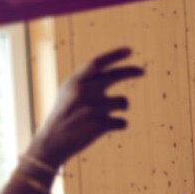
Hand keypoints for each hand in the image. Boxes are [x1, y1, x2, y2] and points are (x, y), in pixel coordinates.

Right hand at [26, 48, 143, 169]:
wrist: (51, 142)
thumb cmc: (64, 116)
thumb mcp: (69, 93)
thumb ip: (86, 80)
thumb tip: (113, 70)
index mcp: (74, 82)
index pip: (97, 63)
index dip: (114, 55)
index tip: (130, 50)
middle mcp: (82, 91)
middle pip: (114, 76)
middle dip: (131, 71)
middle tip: (142, 71)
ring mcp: (90, 108)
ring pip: (123, 102)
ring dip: (120, 108)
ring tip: (106, 116)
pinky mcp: (98, 125)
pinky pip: (122, 122)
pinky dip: (119, 125)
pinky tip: (104, 128)